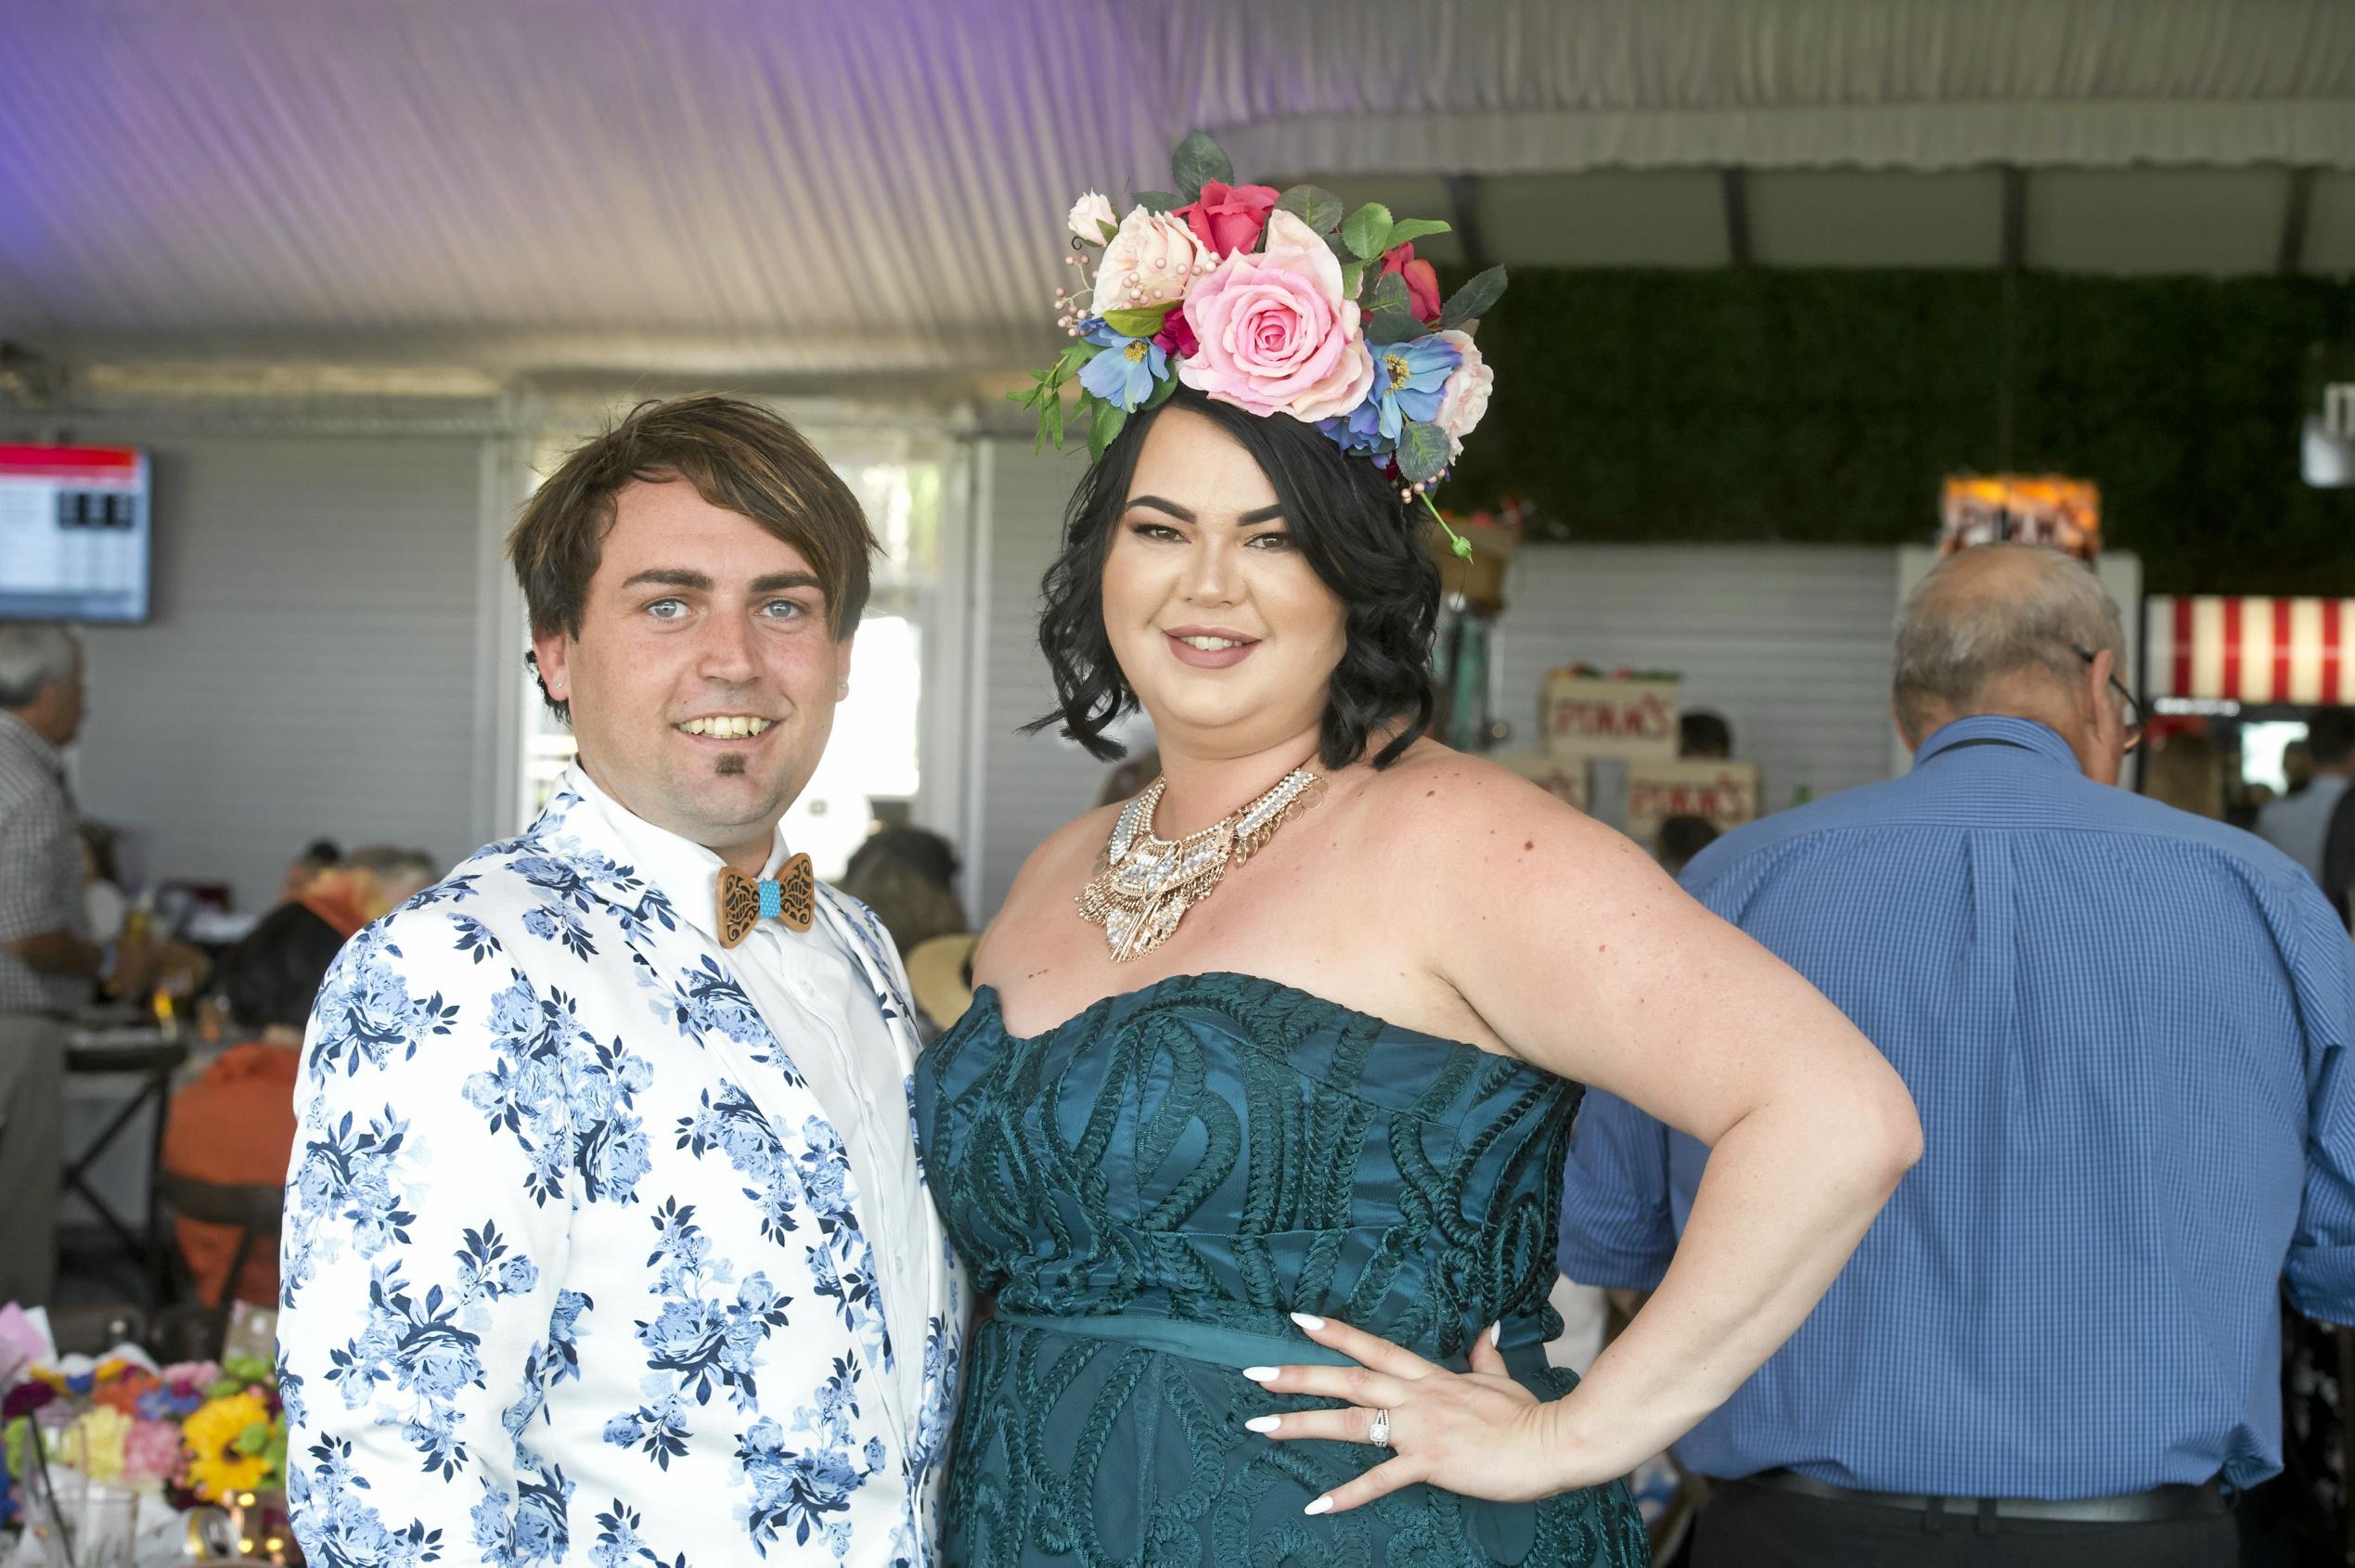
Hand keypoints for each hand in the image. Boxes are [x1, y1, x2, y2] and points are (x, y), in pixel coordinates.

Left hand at [1240, 1313, 1586, 1515]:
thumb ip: (1483, 1357)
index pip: (1374, 1347)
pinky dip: (1347, 1495)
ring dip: (1302, 1423)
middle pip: (1347, 1379)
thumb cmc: (1530, 1416)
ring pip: (1351, 1421)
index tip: (1297, 1320)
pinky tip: (1316, 1505)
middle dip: (1298, 1375)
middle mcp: (1417, 1396)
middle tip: (1254, 1373)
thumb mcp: (1501, 1380)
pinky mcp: (1430, 1463)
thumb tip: (1486, 1330)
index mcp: (1430, 1377)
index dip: (1335, 1333)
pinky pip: (1380, 1481)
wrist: (1555, 1441)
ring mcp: (1420, 1429)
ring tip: (1260, 1425)